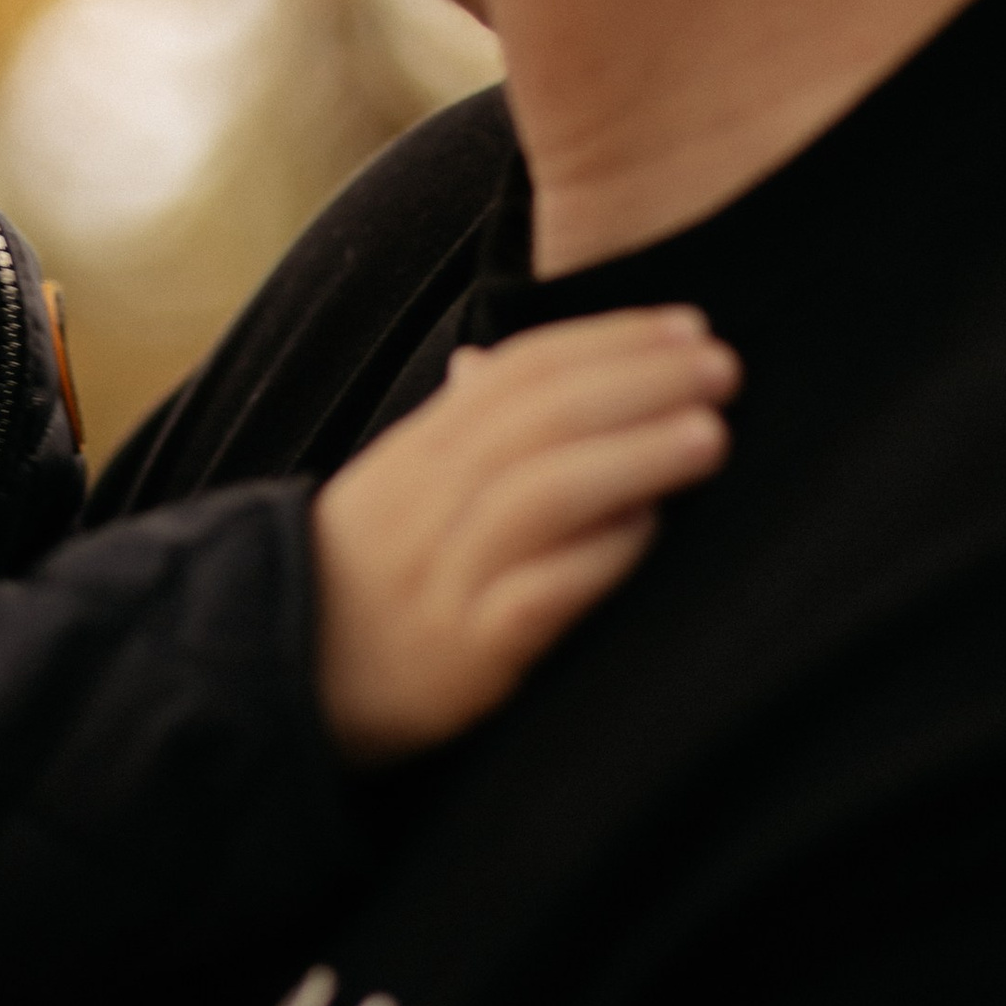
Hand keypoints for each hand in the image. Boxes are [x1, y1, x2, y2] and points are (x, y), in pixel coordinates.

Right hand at [311, 306, 738, 759]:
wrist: (285, 679)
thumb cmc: (363, 577)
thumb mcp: (392, 487)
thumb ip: (451, 425)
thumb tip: (484, 357)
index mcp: (418, 452)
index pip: (519, 372)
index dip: (606, 340)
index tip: (687, 326)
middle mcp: (429, 503)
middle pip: (537, 420)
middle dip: (636, 383)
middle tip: (720, 366)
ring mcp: (446, 578)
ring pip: (539, 498)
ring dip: (631, 458)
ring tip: (709, 435)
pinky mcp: (466, 656)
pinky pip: (535, 596)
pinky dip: (594, 557)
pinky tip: (649, 531)